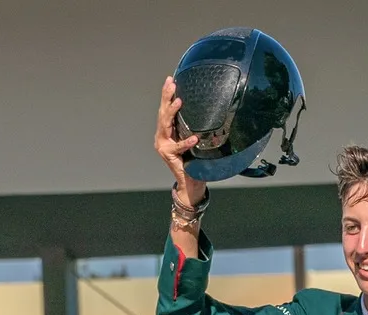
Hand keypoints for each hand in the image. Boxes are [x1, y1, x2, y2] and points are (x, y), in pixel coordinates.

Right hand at [154, 76, 207, 208]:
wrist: (190, 182)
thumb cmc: (193, 160)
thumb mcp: (193, 140)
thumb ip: (192, 127)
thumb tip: (205, 109)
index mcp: (167, 131)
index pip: (166, 109)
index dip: (167, 94)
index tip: (170, 79)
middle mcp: (162, 136)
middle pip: (163, 113)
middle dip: (166, 97)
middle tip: (171, 84)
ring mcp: (163, 146)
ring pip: (165, 125)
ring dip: (172, 112)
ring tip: (178, 101)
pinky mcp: (169, 156)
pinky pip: (178, 147)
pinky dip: (186, 142)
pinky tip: (194, 138)